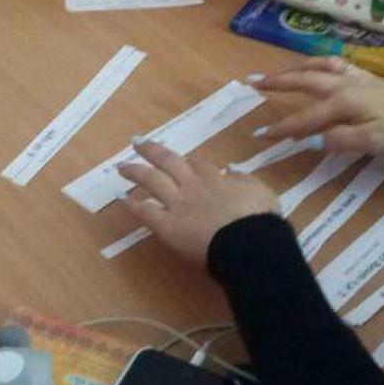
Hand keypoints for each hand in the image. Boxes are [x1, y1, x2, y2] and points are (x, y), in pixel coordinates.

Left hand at [121, 141, 279, 265]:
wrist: (249, 243)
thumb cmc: (260, 220)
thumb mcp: (261, 191)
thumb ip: (245, 180)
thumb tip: (233, 171)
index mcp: (216, 179)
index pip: (198, 163)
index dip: (189, 160)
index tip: (184, 159)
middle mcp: (193, 186)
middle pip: (169, 161)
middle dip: (152, 150)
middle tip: (137, 142)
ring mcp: (178, 204)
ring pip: (152, 180)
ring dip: (135, 171)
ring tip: (122, 166)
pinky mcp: (168, 226)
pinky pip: (146, 212)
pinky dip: (133, 206)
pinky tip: (122, 200)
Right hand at [252, 61, 383, 157]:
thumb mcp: (374, 141)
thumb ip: (341, 140)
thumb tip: (311, 141)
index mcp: (343, 102)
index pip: (305, 118)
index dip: (282, 127)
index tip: (259, 134)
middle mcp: (345, 85)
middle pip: (304, 80)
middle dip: (277, 82)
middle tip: (251, 82)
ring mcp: (358, 79)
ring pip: (319, 67)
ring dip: (295, 69)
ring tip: (278, 72)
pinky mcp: (369, 80)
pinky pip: (336, 65)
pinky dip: (320, 64)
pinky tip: (321, 68)